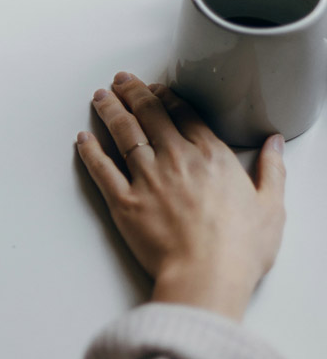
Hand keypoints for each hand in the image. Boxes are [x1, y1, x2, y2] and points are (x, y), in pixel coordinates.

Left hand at [77, 73, 285, 319]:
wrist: (207, 277)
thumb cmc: (239, 249)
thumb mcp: (271, 207)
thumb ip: (273, 170)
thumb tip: (275, 144)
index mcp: (211, 156)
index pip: (183, 113)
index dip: (166, 96)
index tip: (156, 88)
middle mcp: (175, 159)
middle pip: (149, 113)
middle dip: (132, 92)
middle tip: (121, 80)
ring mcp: (147, 178)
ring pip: (123, 132)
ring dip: (110, 110)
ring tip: (100, 96)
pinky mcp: (124, 202)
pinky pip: (102, 169)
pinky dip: (90, 151)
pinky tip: (82, 138)